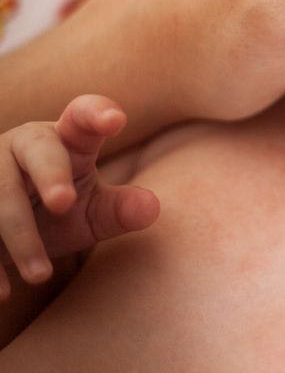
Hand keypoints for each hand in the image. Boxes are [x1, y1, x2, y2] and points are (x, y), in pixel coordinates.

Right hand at [0, 95, 158, 297]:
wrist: (6, 234)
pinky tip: (3, 291)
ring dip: (21, 237)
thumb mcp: (92, 213)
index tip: (115, 120)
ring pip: (1, 196)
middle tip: (64, 203)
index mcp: (64, 139)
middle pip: (37, 150)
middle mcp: (23, 146)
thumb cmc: (59, 211)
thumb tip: (151, 208)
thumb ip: (121, 209)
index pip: (82, 117)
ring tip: (41, 276)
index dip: (96, 113)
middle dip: (49, 174)